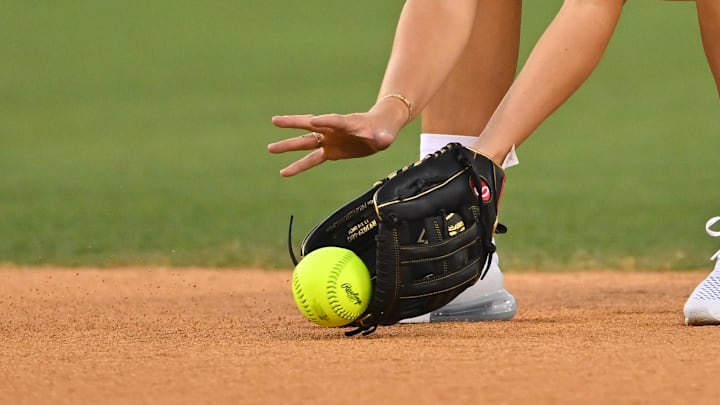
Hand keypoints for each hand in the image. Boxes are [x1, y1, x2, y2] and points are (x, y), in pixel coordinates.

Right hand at [268, 107, 404, 175]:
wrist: (380, 130)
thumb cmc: (382, 129)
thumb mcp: (384, 134)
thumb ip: (382, 137)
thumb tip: (384, 140)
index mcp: (346, 122)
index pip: (334, 120)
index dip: (325, 120)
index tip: (312, 120)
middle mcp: (333, 129)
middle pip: (310, 126)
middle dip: (293, 123)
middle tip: (275, 121)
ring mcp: (329, 140)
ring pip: (305, 142)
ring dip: (288, 145)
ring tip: (270, 148)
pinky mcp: (330, 151)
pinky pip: (312, 159)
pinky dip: (298, 166)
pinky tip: (284, 171)